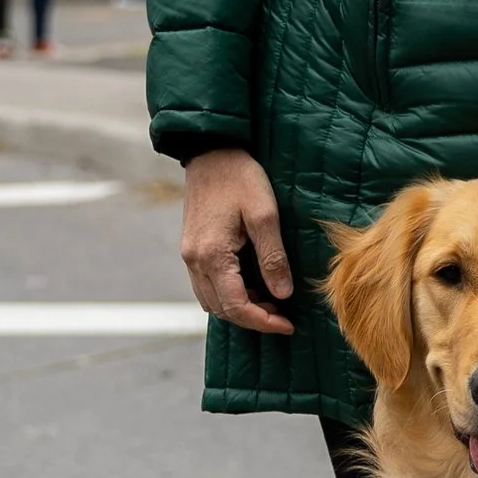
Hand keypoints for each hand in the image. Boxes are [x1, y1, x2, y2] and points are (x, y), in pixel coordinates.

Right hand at [180, 144, 295, 333]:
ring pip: (211, 301)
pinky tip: (251, 284)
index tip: (288, 325)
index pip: (236, 306)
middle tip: (283, 315)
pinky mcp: (192, 248)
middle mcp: (195, 261)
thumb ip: (273, 257)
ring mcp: (190, 255)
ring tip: (269, 300)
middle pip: (221, 309)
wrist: (212, 152)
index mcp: (212, 255)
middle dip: (253, 318)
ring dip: (239, 307)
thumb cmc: (240, 178)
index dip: (263, 321)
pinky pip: (206, 285)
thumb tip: (283, 294)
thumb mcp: (265, 214)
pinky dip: (228, 293)